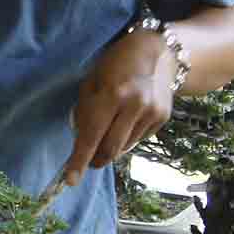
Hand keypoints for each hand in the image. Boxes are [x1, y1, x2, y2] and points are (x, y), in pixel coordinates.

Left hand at [61, 30, 175, 184]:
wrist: (158, 53)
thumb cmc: (115, 64)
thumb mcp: (92, 81)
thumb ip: (85, 111)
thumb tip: (81, 141)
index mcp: (111, 94)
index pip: (91, 136)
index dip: (79, 160)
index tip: (70, 180)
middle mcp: (134, 106)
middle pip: (110, 149)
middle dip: (95, 160)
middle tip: (88, 160)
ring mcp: (151, 113)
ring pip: (124, 148)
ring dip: (111, 148)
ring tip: (108, 132)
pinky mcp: (162, 118)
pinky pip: (138, 140)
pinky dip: (126, 139)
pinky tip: (125, 122)